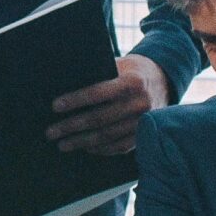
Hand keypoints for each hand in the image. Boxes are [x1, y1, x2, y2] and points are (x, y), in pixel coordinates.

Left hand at [47, 54, 169, 155]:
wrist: (164, 80)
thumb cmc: (132, 71)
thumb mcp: (120, 65)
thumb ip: (100, 75)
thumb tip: (66, 85)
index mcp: (131, 82)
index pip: (98, 93)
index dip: (75, 100)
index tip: (55, 107)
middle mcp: (139, 103)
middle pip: (99, 119)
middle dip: (72, 126)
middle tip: (51, 132)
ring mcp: (143, 121)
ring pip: (108, 136)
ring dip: (82, 142)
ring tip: (63, 144)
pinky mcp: (145, 135)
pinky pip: (120, 147)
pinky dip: (100, 150)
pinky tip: (85, 148)